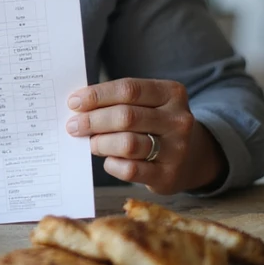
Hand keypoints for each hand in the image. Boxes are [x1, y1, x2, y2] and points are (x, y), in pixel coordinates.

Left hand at [64, 78, 226, 194]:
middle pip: (126, 116)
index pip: (129, 89)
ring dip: (101, 143)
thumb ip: (118, 101)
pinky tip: (109, 159)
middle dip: (93, 120)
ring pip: (127, 144)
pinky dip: (112, 164)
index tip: (74, 102)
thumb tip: (77, 106)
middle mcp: (178, 120)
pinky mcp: (168, 175)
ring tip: (91, 142)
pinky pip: (130, 170)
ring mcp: (177, 149)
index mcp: (171, 93)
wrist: (190, 158)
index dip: (97, 95)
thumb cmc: (154, 124)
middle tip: (73, 125)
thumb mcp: (147, 104)